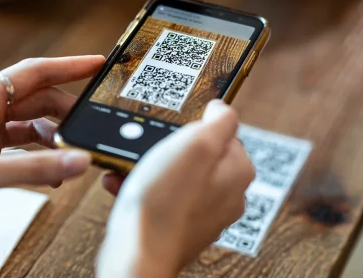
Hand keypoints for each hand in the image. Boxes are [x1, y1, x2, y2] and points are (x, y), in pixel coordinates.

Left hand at [0, 56, 104, 243]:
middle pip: (40, 98)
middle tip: (94, 124)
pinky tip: (53, 173)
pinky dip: (44, 156)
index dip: (69, 66)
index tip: (97, 65)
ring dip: (57, 137)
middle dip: (69, 110)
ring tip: (74, 154)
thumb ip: (33, 168)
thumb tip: (78, 161)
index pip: (35, 72)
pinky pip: (26, 146)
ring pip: (35, 123)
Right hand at [97, 100, 254, 277]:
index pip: (224, 133)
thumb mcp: (196, 144)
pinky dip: (144, 187)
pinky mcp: (180, 224)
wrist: (138, 253)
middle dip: (168, 147)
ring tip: (130, 166)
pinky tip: (125, 185)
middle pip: (198, 154)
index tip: (175, 130)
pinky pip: (163, 195)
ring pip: (177, 174)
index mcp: (237, 171)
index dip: (196, 127)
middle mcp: (227, 194)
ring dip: (151, 166)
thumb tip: (222, 109)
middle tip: (149, 147)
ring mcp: (204, 212)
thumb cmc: (165, 201)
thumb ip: (219, 121)